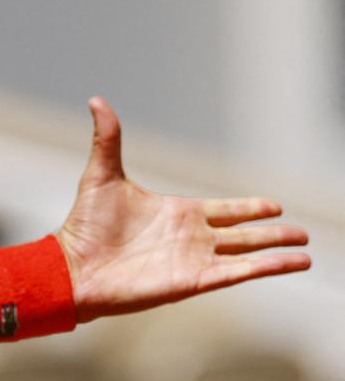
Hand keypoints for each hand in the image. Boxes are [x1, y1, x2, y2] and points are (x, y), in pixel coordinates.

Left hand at [57, 98, 309, 321]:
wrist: (74, 267)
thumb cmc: (84, 226)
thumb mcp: (101, 175)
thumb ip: (108, 139)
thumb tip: (96, 100)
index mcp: (177, 213)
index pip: (224, 210)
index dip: (249, 208)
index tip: (275, 205)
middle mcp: (190, 237)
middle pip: (243, 234)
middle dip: (271, 232)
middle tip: (301, 232)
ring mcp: (194, 260)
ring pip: (247, 253)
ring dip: (276, 251)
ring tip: (307, 253)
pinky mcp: (194, 280)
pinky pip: (239, 272)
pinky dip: (267, 267)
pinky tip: (293, 264)